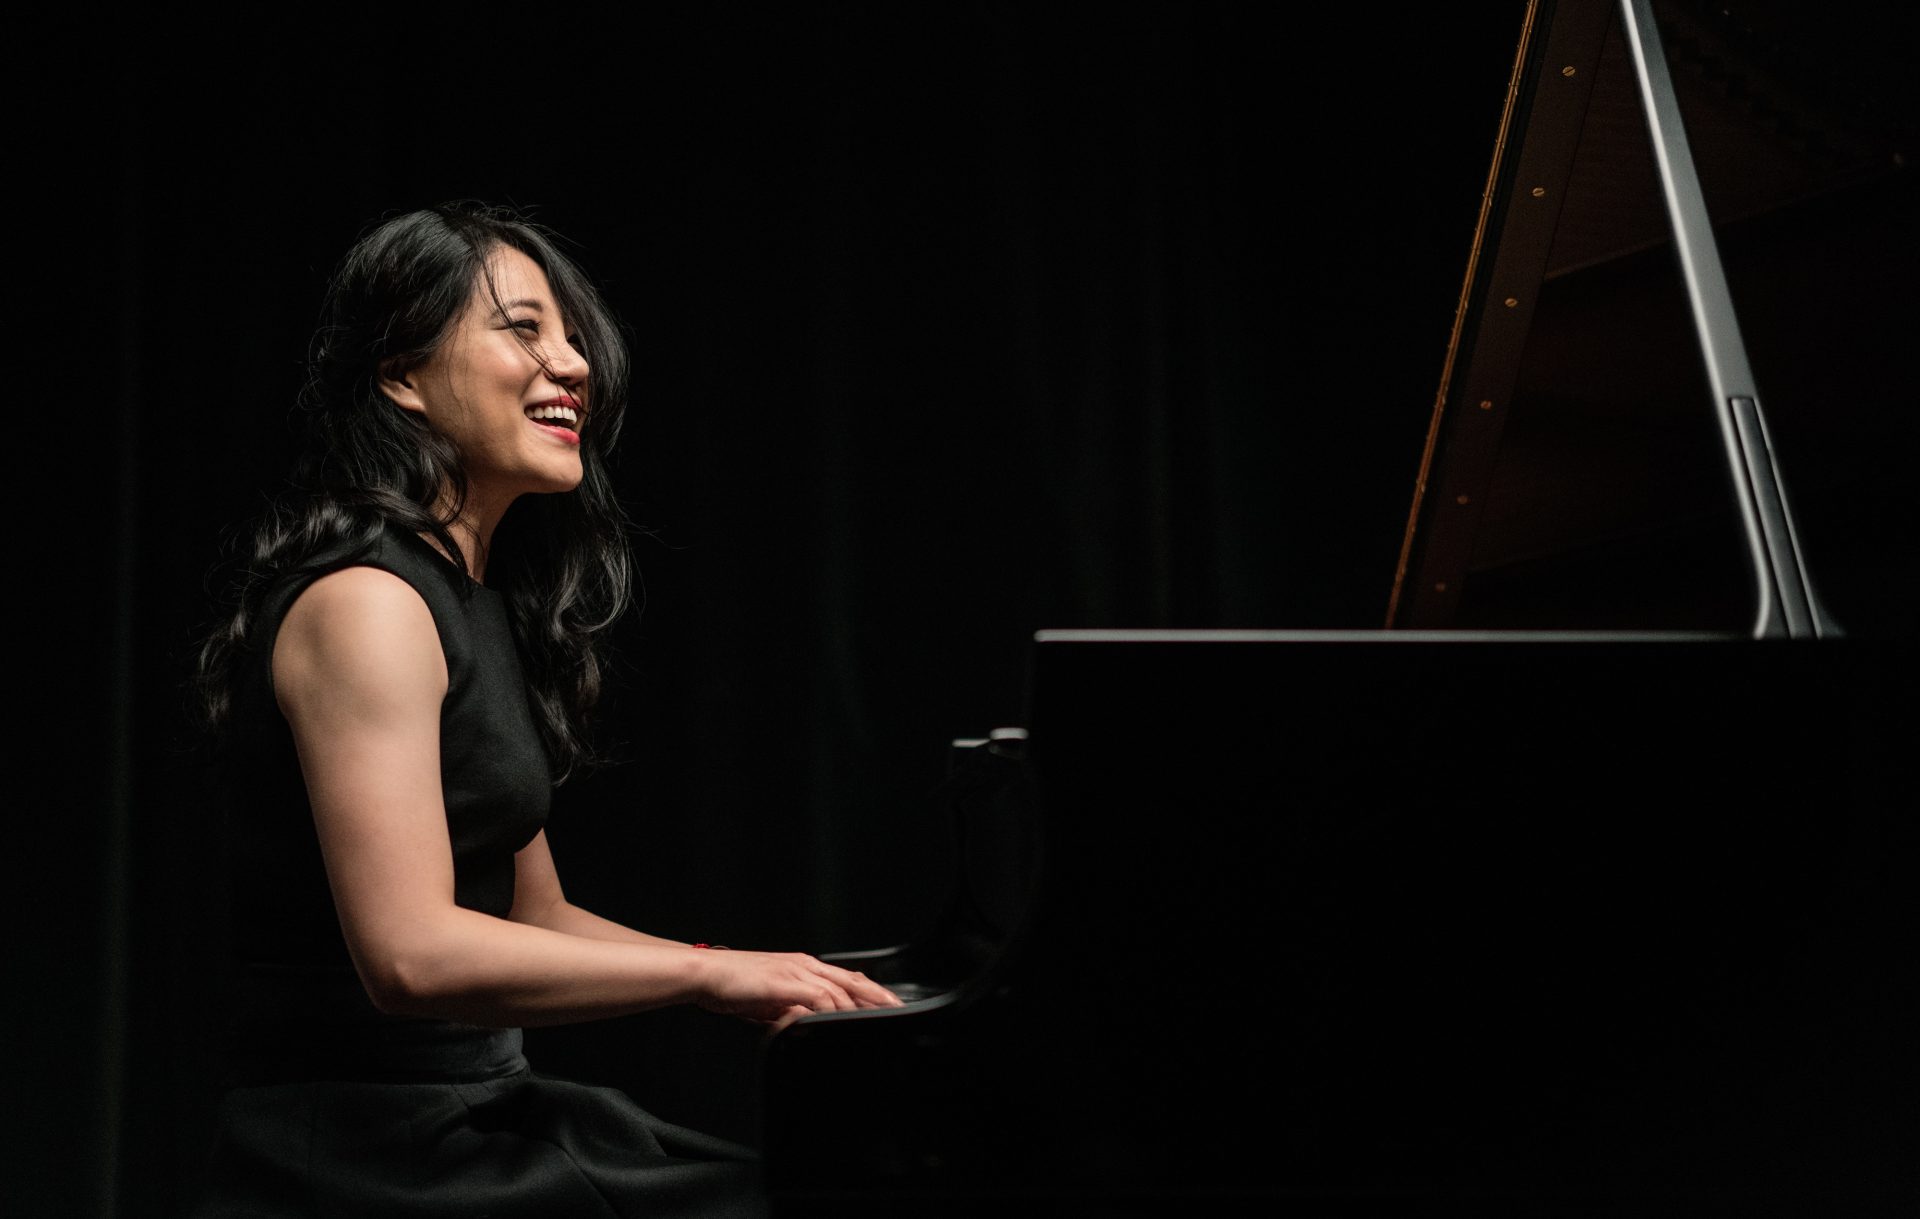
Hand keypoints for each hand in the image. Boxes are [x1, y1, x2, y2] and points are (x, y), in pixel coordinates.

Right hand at [692, 948, 904, 1025]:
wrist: (705, 975)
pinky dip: (833, 1010)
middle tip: (899, 1010)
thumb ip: (789, 1011)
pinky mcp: (784, 982)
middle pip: (852, 980)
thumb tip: (802, 1024)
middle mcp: (804, 965)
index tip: (889, 1004)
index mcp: (802, 967)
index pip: (846, 977)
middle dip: (878, 996)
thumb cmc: (731, 987)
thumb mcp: (769, 1002)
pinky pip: (817, 996)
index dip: (870, 990)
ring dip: (860, 1007)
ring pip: (839, 988)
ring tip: (878, 1020)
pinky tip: (842, 1021)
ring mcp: (795, 971)